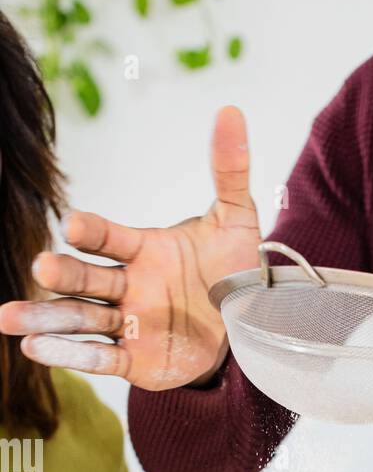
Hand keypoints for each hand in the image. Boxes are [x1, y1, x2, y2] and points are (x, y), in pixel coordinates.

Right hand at [0, 107, 260, 389]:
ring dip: (47, 319)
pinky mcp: (135, 360)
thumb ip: (228, 171)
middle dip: (62, 274)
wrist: (249, 325)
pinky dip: (70, 355)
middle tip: (41, 269)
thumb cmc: (234, 271)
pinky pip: (99, 358)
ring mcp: (129, 323)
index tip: (75, 225)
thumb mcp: (236, 221)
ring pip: (81, 318)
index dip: (92, 231)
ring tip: (7, 319)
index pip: (109, 238)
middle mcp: (128, 286)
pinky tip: (33, 350)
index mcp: (144, 250)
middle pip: (85, 278)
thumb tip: (232, 111)